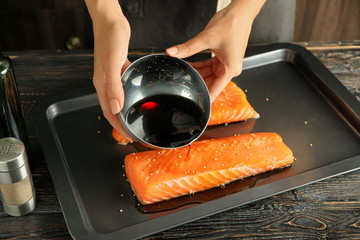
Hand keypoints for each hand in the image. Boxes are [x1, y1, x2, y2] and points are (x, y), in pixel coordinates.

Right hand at [85, 0, 132, 139]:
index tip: (129, 136)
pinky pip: (125, 86)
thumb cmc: (109, 39)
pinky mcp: (120, 69)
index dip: (118, 127)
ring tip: (139, 117)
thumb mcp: (113, 63)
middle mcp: (106, 83)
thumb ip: (114, 86)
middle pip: (114, 109)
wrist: (110, 21)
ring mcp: (113, 76)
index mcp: (102, 85)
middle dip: (123, 122)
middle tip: (137, 130)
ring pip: (120, 99)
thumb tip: (116, 107)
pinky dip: (131, 94)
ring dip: (127, 110)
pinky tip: (141, 94)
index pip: (109, 113)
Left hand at [166, 0, 265, 101]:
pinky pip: (209, 67)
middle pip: (210, 83)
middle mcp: (230, 69)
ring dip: (196, 74)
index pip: (214, 90)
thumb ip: (188, 47)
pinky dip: (199, 66)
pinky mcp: (222, 58)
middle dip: (196, 83)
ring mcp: (226, 64)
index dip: (204, 98)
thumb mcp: (207, 38)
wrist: (240, 12)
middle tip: (182, 85)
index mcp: (230, 70)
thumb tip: (173, 52)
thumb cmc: (232, 24)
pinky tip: (189, 65)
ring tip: (183, 73)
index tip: (195, 106)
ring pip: (208, 75)